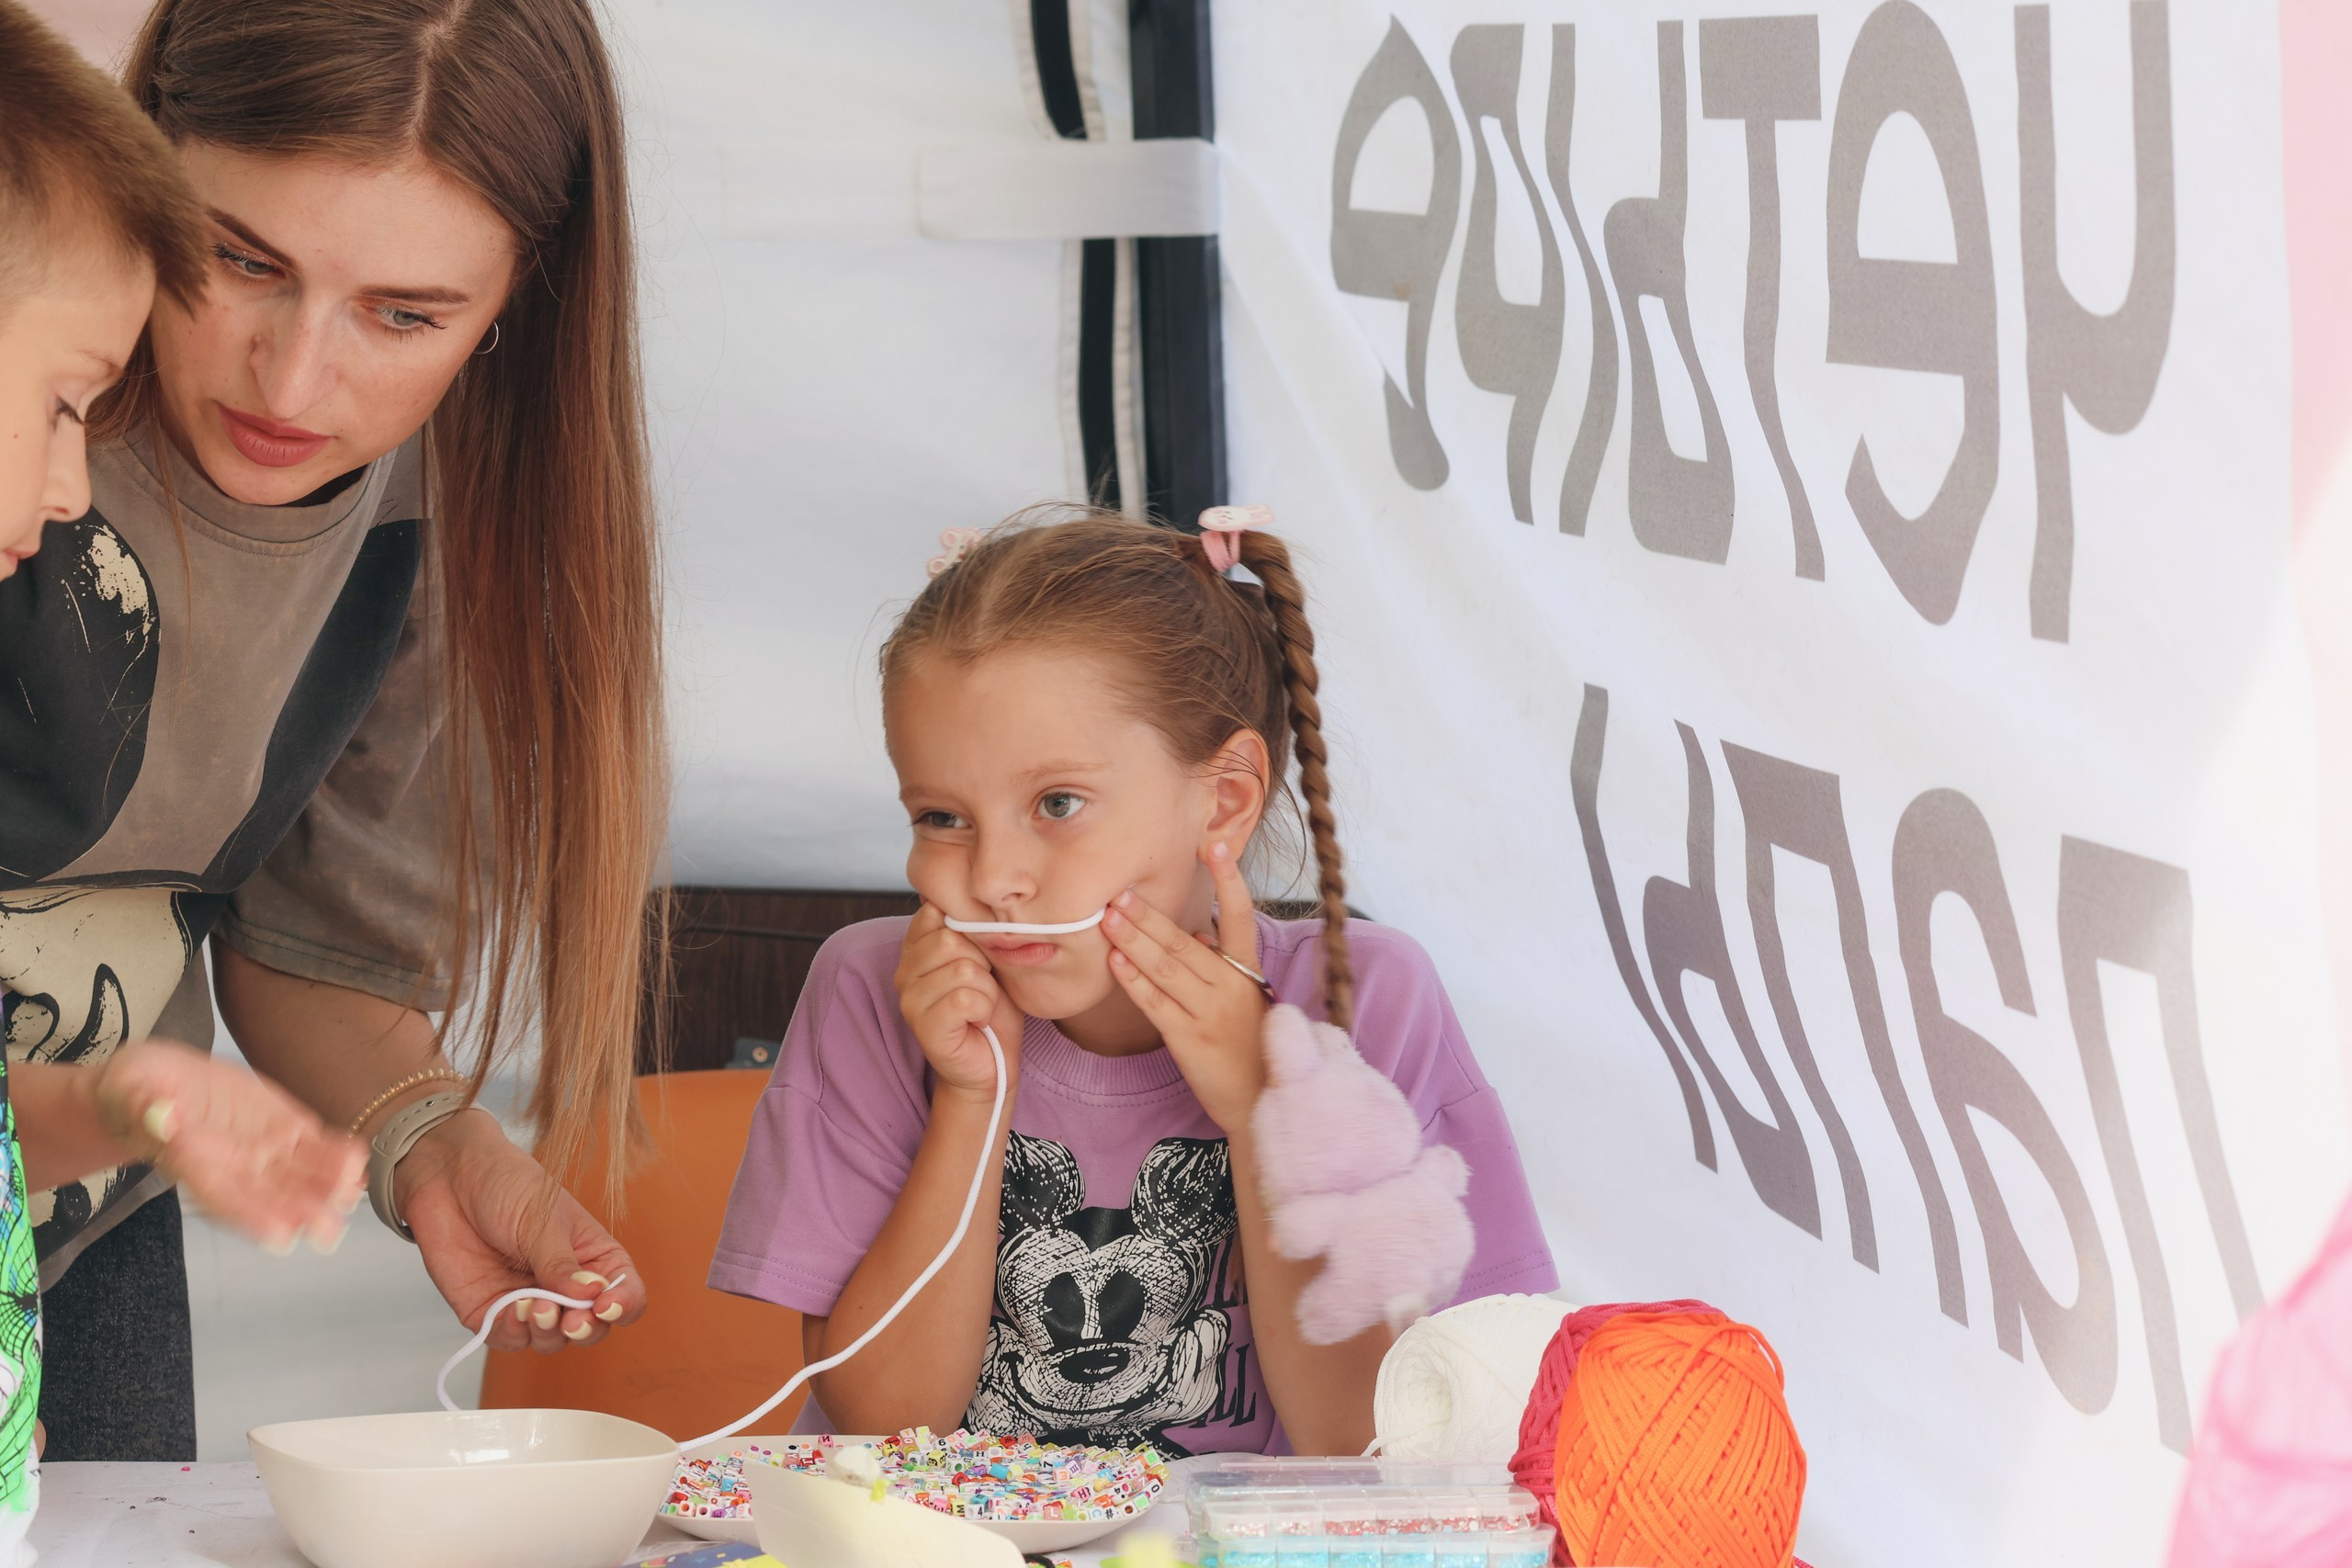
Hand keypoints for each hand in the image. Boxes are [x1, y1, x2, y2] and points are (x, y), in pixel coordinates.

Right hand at [90, 1039, 364, 1253]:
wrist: (161, 1081)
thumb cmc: (135, 1094)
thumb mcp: (129, 1092)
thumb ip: (145, 1107)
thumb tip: (163, 1115)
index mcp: (191, 1165)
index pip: (222, 1197)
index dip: (250, 1216)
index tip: (280, 1235)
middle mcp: (232, 1167)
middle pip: (269, 1197)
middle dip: (300, 1213)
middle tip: (328, 1229)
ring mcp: (261, 1149)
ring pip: (298, 1175)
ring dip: (327, 1187)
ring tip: (351, 1190)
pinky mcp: (283, 1126)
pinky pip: (313, 1144)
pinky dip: (335, 1153)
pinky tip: (357, 1158)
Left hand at [395, 1110, 645, 1353]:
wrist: (449, 1178)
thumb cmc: (507, 1185)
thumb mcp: (543, 1219)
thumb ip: (562, 1264)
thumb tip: (590, 1296)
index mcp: (593, 1257)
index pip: (625, 1292)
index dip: (623, 1306)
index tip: (605, 1305)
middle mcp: (565, 1285)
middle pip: (592, 1327)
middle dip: (585, 1329)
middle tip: (572, 1320)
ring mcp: (528, 1301)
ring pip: (552, 1340)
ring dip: (548, 1332)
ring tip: (534, 1306)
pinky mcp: (491, 1312)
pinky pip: (510, 1338)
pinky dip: (514, 1332)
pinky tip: (510, 1309)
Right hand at [894, 904, 1024, 1100]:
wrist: (992, 1062)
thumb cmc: (990, 1008)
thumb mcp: (985, 959)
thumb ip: (969, 930)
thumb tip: (964, 894)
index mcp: (915, 950)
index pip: (935, 913)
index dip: (970, 932)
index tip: (978, 958)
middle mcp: (904, 972)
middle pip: (951, 939)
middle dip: (982, 964)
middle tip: (982, 988)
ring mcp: (910, 1000)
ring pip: (962, 969)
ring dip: (986, 990)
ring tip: (980, 1007)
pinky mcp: (924, 1026)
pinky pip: (965, 998)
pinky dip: (984, 1010)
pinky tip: (977, 1022)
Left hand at [1102, 840, 1269, 1132]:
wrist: (1261, 1102)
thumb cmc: (1254, 1049)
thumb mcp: (1248, 1001)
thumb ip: (1223, 966)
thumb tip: (1196, 934)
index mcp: (1249, 974)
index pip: (1241, 917)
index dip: (1229, 880)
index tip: (1213, 845)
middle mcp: (1230, 988)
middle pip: (1184, 942)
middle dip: (1148, 914)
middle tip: (1119, 890)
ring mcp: (1208, 1012)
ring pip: (1165, 967)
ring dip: (1133, 939)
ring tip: (1106, 917)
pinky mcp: (1187, 1038)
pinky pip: (1154, 1002)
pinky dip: (1133, 979)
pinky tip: (1114, 960)